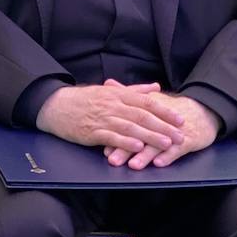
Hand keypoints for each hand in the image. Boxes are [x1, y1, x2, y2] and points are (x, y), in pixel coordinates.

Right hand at [35, 81, 185, 153]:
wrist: (55, 106)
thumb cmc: (84, 99)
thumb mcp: (109, 91)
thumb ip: (134, 90)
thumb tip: (155, 88)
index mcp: (117, 95)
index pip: (145, 102)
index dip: (164, 111)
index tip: (180, 119)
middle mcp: (112, 105)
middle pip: (142, 116)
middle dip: (163, 126)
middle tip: (180, 135)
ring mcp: (102, 119)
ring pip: (130, 128)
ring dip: (150, 136)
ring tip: (166, 143)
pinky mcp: (92, 132)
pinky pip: (111, 137)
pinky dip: (125, 142)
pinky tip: (138, 148)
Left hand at [103, 91, 219, 169]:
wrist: (203, 112)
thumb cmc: (171, 109)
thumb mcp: (150, 100)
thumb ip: (128, 94)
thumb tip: (108, 83)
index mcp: (147, 110)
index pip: (128, 120)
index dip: (115, 130)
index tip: (101, 139)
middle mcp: (159, 121)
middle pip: (140, 134)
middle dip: (125, 147)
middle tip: (112, 159)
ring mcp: (174, 131)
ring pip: (157, 144)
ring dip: (145, 155)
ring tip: (133, 164)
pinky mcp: (189, 140)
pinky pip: (178, 150)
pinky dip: (168, 156)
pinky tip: (159, 163)